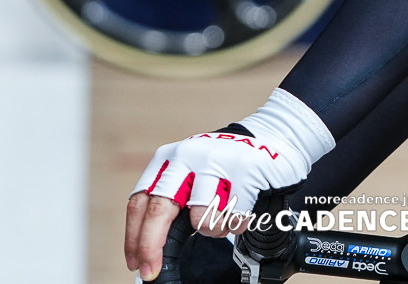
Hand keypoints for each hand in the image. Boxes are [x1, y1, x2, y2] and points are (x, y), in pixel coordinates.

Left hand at [126, 90, 331, 280]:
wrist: (273, 137)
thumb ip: (171, 202)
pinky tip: (243, 209)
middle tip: (154, 271)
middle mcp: (188, 156)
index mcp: (168, 159)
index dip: (134, 237)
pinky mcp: (245, 170)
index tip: (136, 263)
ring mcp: (217, 161)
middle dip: (153, 248)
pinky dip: (237, 224)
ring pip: (201, 219)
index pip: (140, 202)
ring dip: (213, 231)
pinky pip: (233, 218)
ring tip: (224, 218)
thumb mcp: (190, 176)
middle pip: (160, 210)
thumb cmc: (226, 166)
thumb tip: (150, 249)